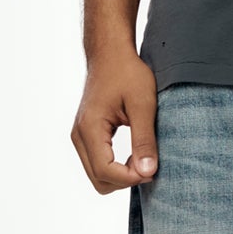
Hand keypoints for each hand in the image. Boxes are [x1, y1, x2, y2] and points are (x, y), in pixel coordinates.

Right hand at [71, 48, 159, 192]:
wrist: (110, 54)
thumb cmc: (128, 73)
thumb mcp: (143, 104)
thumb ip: (144, 139)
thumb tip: (147, 172)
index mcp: (89, 128)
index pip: (105, 172)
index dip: (131, 178)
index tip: (154, 169)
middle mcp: (78, 136)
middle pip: (98, 180)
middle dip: (125, 180)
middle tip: (150, 165)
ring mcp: (79, 137)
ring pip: (96, 176)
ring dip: (121, 176)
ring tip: (143, 159)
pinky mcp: (85, 136)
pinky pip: (97, 165)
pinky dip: (115, 168)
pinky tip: (134, 155)